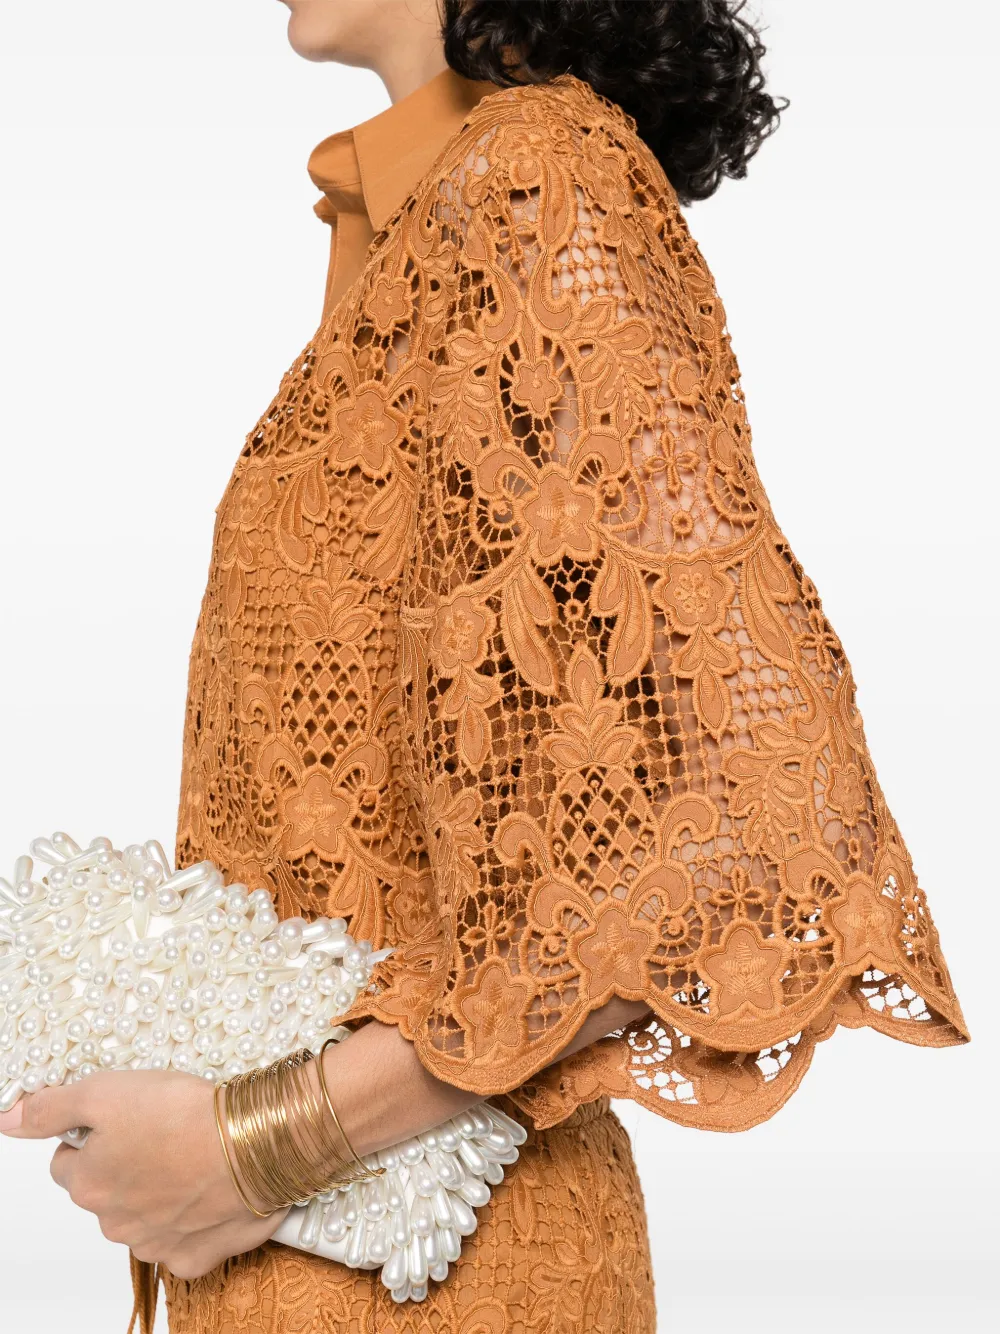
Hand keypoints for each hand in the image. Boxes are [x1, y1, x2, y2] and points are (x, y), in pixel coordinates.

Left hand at [0, 1071, 286, 1279]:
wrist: (257, 1145)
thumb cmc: (187, 1115)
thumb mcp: (108, 1090)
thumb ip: (53, 1108)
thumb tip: (10, 1120)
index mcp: (89, 1184)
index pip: (68, 1163)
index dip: (94, 1135)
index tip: (125, 1117)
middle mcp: (115, 1222)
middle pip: (107, 1191)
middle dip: (128, 1165)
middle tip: (163, 1130)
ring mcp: (156, 1244)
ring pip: (144, 1216)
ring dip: (160, 1191)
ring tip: (193, 1154)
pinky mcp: (196, 1256)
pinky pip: (184, 1240)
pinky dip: (194, 1218)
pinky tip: (210, 1188)